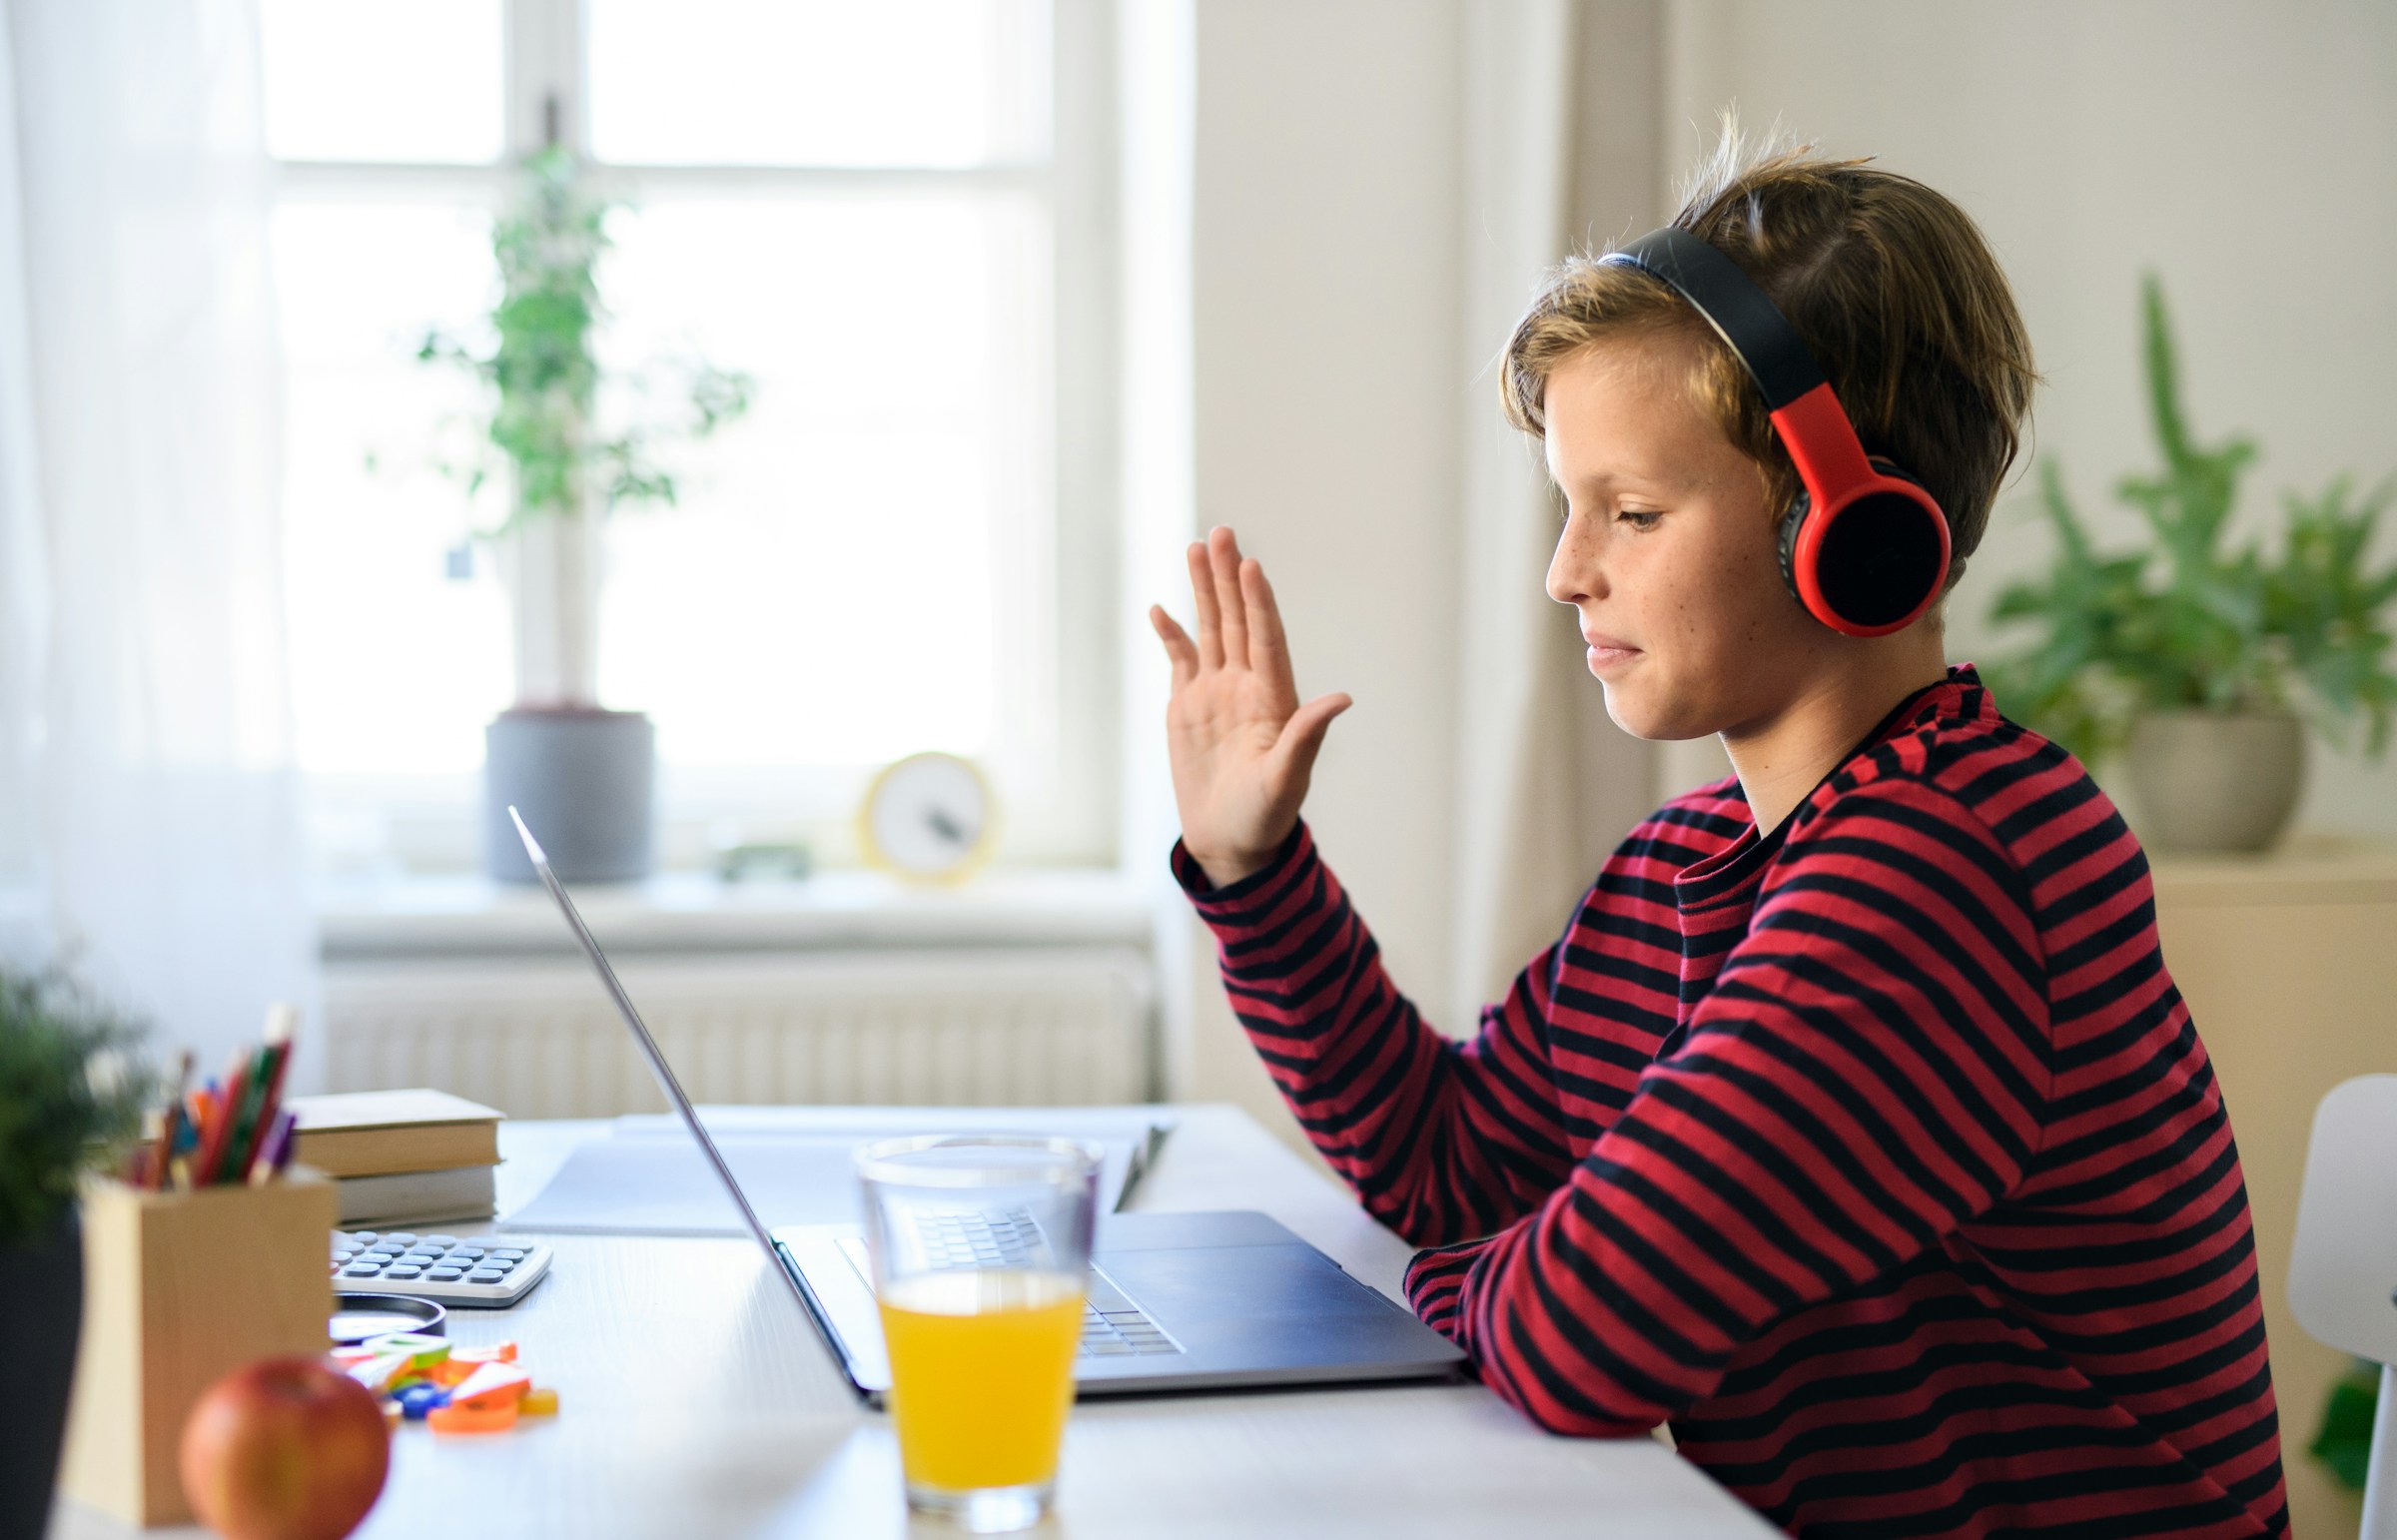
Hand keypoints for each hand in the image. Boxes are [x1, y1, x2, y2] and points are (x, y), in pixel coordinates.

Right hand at [1149, 527, 1351, 887]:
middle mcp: (1246, 686)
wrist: (1230, 843)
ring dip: (1204, 590)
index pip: (1266, 639)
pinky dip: (1171, 634)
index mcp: (1274, 699)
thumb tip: (1342, 698)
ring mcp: (1216, 693)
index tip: (1251, 566)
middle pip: (1237, 621)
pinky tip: (1160, 607)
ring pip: (1211, 630)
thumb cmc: (1265, 818)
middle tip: (1221, 533)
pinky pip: (1180, 660)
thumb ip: (1305, 737)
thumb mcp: (1285, 780)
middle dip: (1228, 577)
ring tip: (1196, 547)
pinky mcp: (1188, 706)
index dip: (1259, 602)